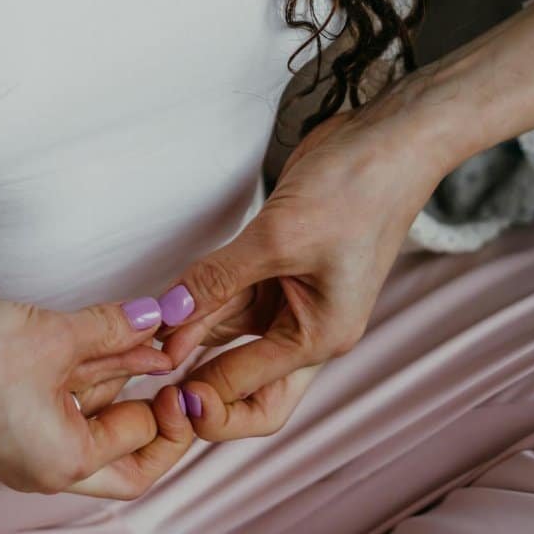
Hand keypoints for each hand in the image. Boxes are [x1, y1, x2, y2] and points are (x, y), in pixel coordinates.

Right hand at [0, 297, 194, 498]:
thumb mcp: (54, 336)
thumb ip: (113, 329)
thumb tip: (157, 318)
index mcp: (65, 463)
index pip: (142, 453)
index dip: (170, 413)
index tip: (181, 374)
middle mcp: (47, 463)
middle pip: (122, 451)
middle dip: (151, 409)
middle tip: (175, 372)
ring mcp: (25, 440)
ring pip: (93, 416)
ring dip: (121, 377)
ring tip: (152, 337)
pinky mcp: (9, 411)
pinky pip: (64, 398)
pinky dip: (88, 370)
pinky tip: (110, 335)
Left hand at [159, 106, 446, 439]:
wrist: (387, 139)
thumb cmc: (356, 189)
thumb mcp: (279, 237)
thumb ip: (217, 279)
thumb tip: (167, 316)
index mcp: (322, 338)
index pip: (253, 391)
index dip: (202, 394)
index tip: (158, 381)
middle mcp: (309, 328)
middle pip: (247, 384)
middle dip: (201, 386)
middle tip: (153, 379)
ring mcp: (292, 301)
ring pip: (229, 335)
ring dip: (190, 335)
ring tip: (145, 333)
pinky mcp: (277, 270)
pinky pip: (230, 299)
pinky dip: (198, 303)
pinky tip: (166, 306)